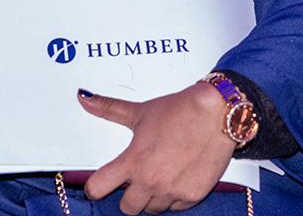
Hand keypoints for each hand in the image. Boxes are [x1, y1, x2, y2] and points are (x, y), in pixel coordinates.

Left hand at [80, 84, 235, 213]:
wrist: (218, 113)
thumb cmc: (180, 111)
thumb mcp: (141, 111)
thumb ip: (109, 109)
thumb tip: (84, 98)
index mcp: (133, 161)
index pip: (97, 188)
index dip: (95, 186)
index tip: (99, 183)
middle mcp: (151, 180)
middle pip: (126, 207)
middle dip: (129, 194)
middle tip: (138, 177)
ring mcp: (172, 191)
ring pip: (152, 209)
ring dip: (152, 196)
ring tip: (160, 174)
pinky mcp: (192, 196)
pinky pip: (175, 208)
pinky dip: (174, 197)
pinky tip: (177, 177)